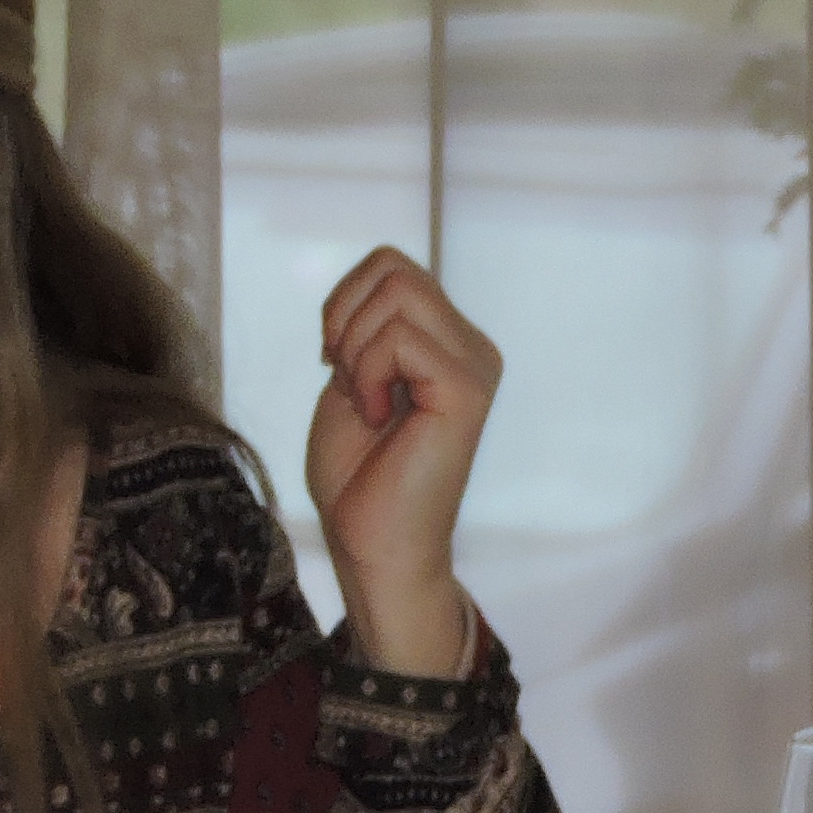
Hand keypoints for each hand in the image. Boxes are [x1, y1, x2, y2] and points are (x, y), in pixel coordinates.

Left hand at [301, 248, 498, 679]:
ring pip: (397, 292)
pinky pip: (399, 338)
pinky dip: (367, 374)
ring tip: (367, 402)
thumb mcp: (351, 379)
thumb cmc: (359, 477)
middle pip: (392, 266)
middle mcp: (472, 347)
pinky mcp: (467, 390)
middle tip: (346, 378)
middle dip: (344, 317)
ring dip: (355, 349)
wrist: (371, 546)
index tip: (337, 361)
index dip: (344, 302)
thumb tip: (369, 282)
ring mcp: (475, 366)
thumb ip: (365, 327)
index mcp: (448, 343)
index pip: (391, 266)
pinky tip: (380, 418)